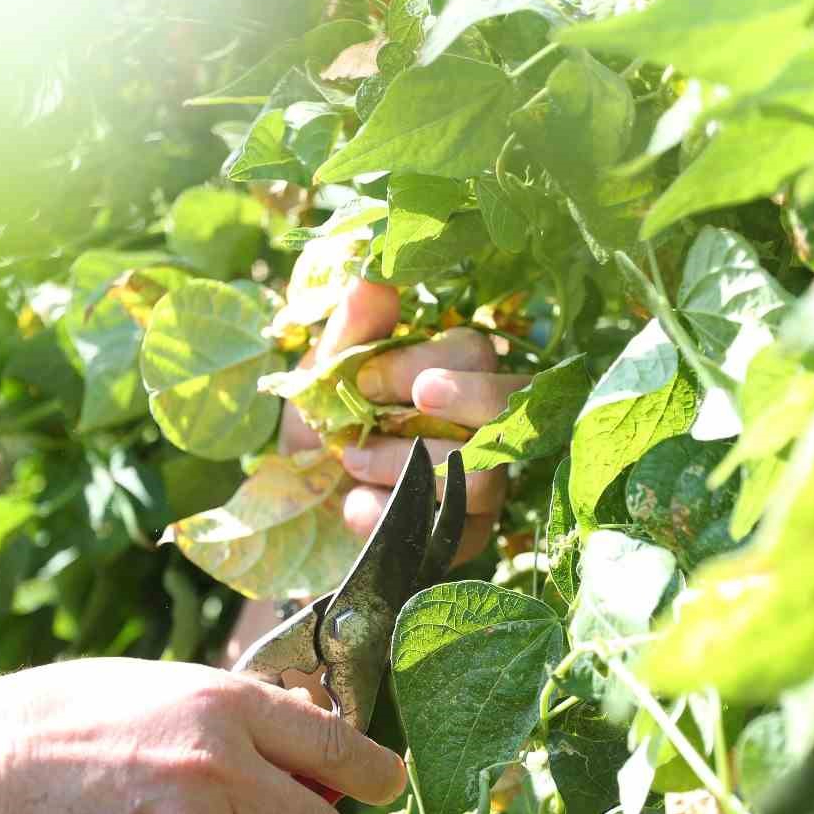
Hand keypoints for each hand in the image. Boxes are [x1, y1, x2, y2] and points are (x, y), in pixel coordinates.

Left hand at [280, 280, 530, 565]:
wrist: (301, 512)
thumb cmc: (323, 432)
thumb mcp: (322, 379)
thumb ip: (351, 334)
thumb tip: (373, 276)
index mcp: (452, 374)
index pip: (472, 352)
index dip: (423, 362)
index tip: (364, 379)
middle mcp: (482, 425)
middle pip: (511, 401)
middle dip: (460, 399)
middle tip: (398, 409)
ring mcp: (484, 483)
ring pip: (486, 472)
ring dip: (408, 466)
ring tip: (350, 464)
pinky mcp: (468, 536)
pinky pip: (455, 531)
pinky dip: (395, 519)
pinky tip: (354, 510)